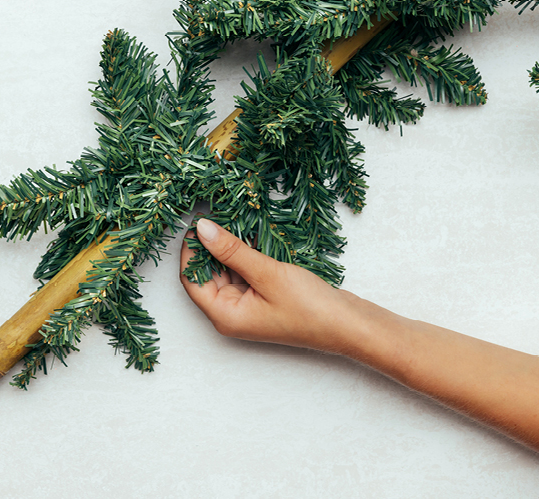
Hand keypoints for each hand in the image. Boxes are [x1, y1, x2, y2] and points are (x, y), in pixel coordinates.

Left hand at [179, 218, 358, 352]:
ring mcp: (247, 307)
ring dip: (229, 248)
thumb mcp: (266, 273)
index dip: (190, 251)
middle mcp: (230, 314)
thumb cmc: (308, 306)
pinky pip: (244, 273)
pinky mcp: (262, 299)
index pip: (191, 280)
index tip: (196, 222)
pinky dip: (245, 255)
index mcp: (224, 316)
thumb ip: (231, 250)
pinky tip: (252, 234)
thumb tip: (201, 229)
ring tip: (234, 219)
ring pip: (226, 272)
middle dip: (210, 247)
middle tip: (216, 214)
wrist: (348, 325)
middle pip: (207, 275)